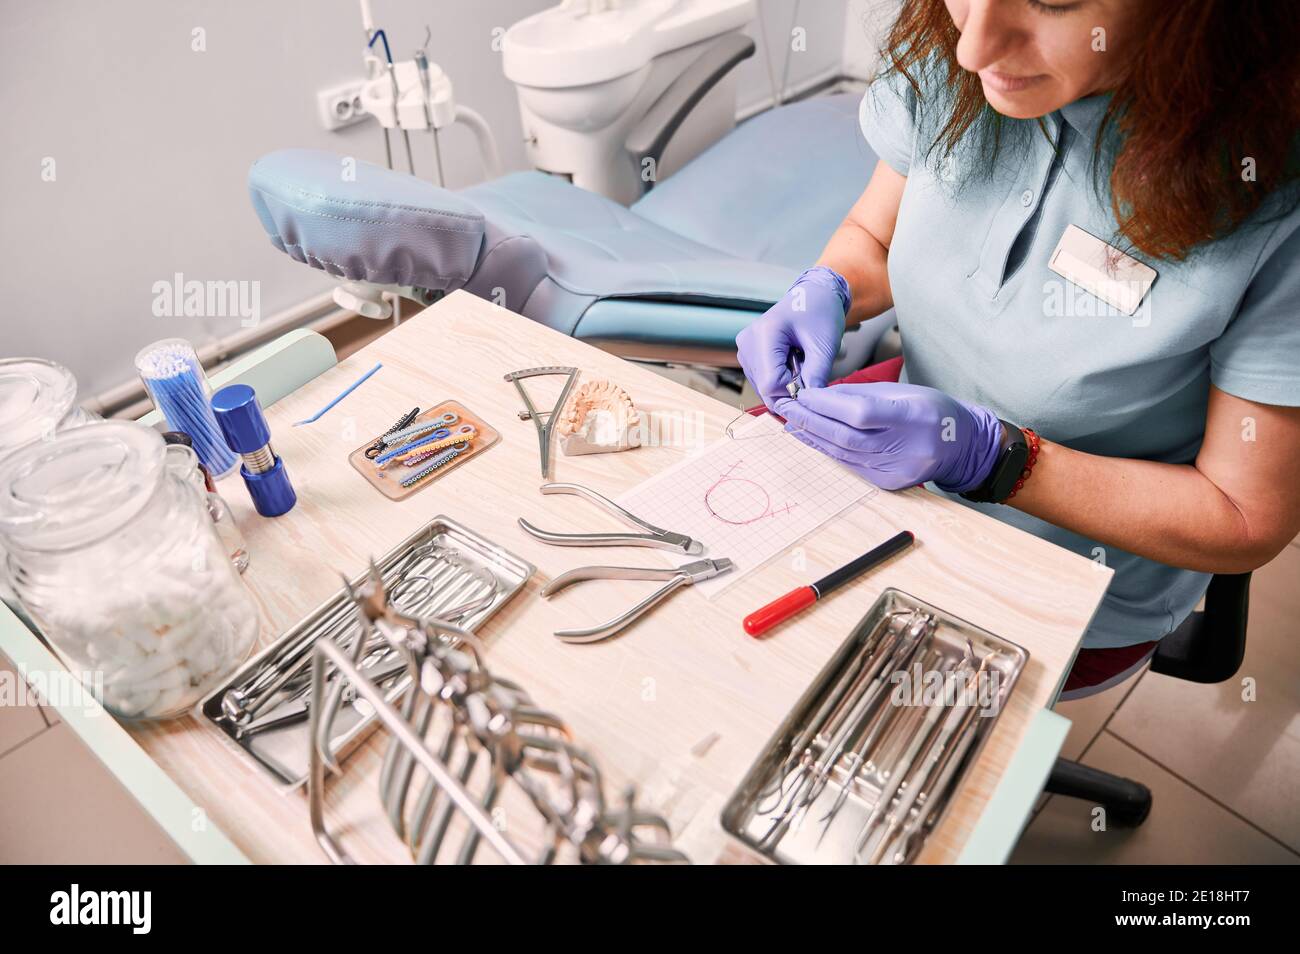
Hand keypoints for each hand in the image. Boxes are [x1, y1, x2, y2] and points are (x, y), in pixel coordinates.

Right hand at [736, 266, 848, 411]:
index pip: (771, 384)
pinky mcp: (748, 356)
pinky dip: (781, 380)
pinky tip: (793, 363)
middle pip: (765, 388)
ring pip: (764, 389)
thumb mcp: (824, 345)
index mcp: (763, 334)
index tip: (813, 385)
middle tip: (811, 373)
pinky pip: (763, 382)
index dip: (794, 392)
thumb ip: (817, 376)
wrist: (813, 296)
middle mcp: (747, 344)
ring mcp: (744, 350)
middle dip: (791, 390)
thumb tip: (811, 404)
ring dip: (786, 385)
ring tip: (802, 363)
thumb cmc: (820, 313)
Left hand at [779, 382, 1003, 491]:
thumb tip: (821, 395)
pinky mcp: (889, 483)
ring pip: (845, 453)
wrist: (960, 445)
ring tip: (792, 423)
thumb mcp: (904, 392)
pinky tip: (813, 440)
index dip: (827, 405)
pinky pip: (851, 465)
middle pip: (847, 436)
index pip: (861, 413)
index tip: (804, 394)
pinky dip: (829, 451)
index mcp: (914, 417)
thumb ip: (863, 395)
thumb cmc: (933, 411)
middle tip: (788, 408)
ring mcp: (898, 469)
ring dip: (814, 438)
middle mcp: (907, 447)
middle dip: (812, 421)